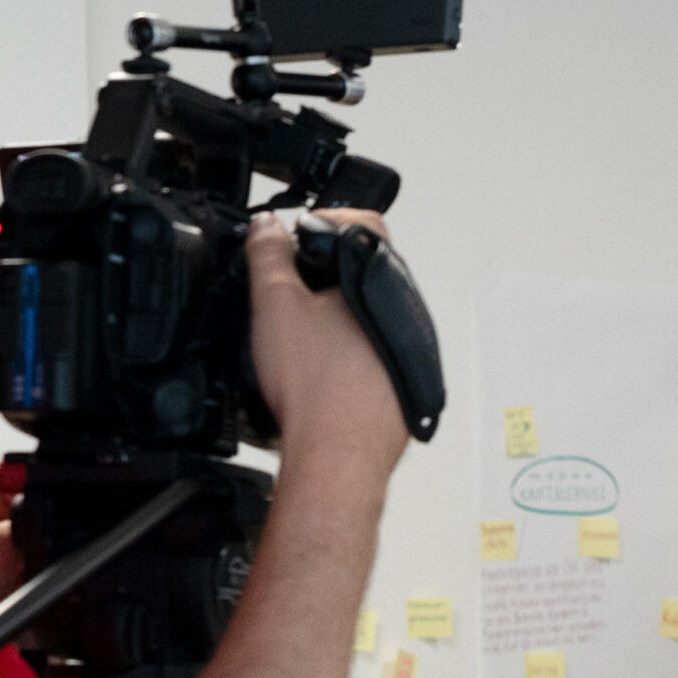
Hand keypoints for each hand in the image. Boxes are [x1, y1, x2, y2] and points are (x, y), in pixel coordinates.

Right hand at [244, 211, 405, 481]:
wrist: (338, 456)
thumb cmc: (318, 389)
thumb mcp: (275, 305)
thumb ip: (268, 256)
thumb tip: (266, 227)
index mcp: (381, 279)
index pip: (361, 222)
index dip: (322, 221)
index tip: (296, 238)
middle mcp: (407, 311)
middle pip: (364, 270)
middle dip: (325, 273)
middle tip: (291, 288)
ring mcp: (412, 349)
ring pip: (371, 314)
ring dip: (338, 315)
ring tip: (303, 337)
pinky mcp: (405, 383)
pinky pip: (377, 353)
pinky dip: (350, 353)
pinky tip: (322, 371)